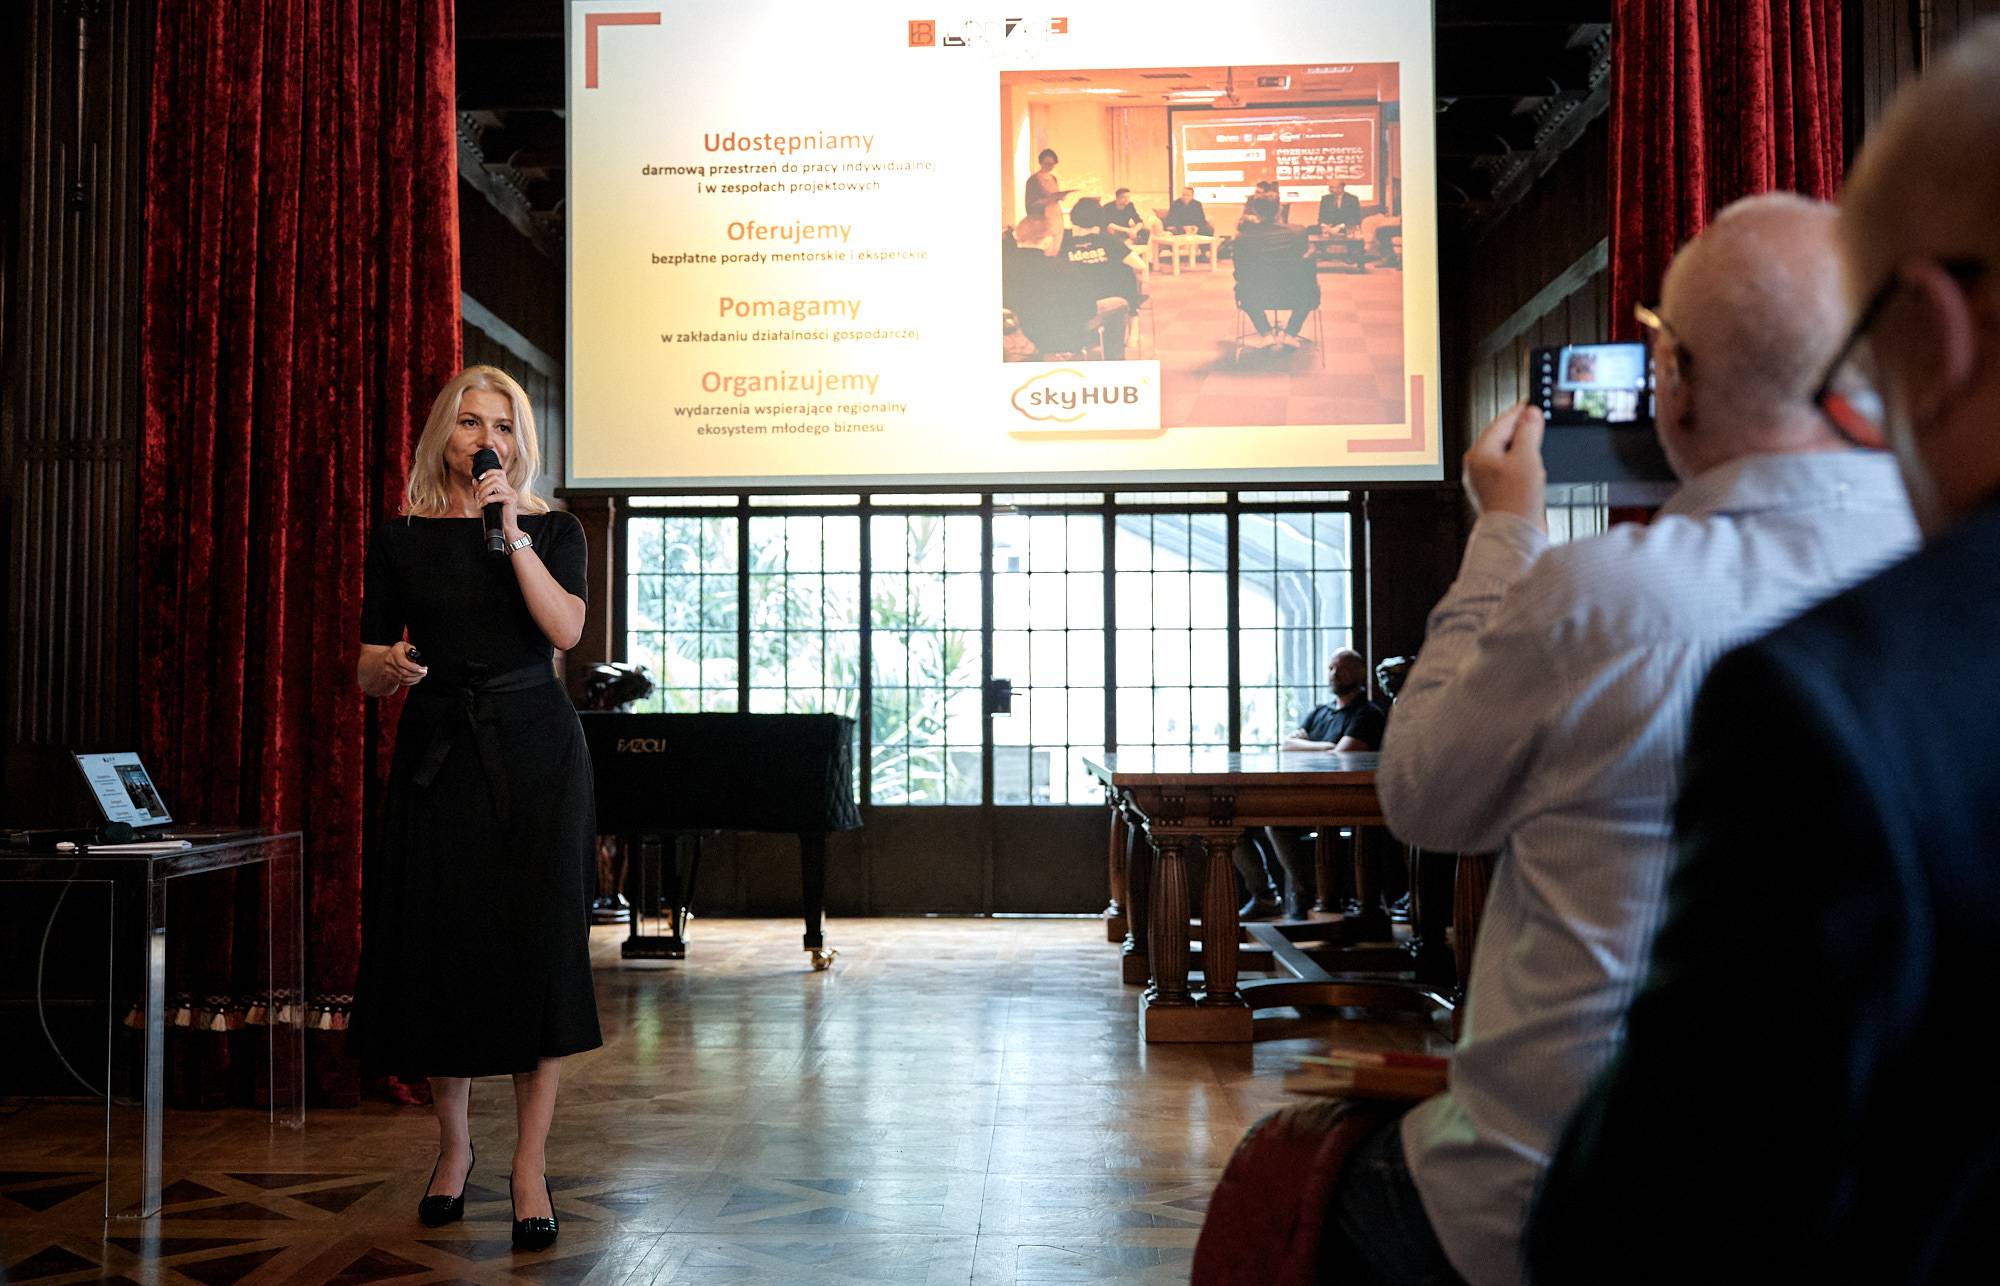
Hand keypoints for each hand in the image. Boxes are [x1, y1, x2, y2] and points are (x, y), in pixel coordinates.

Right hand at [384, 640, 426, 687]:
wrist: (387, 656)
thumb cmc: (399, 650)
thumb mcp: (405, 645)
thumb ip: (411, 649)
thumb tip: (415, 656)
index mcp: (394, 653)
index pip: (403, 662)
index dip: (414, 667)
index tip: (423, 669)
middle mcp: (390, 662)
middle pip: (404, 672)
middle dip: (417, 674)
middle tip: (425, 672)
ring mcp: (389, 670)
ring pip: (403, 678)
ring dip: (415, 678)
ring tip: (422, 675)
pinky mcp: (391, 676)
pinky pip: (402, 682)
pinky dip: (411, 682)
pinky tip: (417, 678)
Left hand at [474, 465, 522, 539]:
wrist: (506, 530)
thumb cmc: (497, 517)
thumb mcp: (486, 502)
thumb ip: (481, 491)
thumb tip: (474, 480)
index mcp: (506, 488)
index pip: (499, 472)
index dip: (488, 472)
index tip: (479, 479)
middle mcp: (510, 489)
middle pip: (494, 477)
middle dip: (482, 485)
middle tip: (477, 496)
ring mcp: (512, 494)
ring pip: (495, 484)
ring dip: (483, 492)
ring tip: (479, 501)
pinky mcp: (511, 500)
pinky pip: (496, 495)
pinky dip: (486, 500)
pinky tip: (482, 506)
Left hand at [1464, 402, 1547, 529]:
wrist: (1514, 535)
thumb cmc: (1516, 502)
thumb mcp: (1527, 458)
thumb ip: (1528, 431)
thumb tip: (1530, 413)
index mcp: (1479, 453)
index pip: (1502, 421)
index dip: (1522, 412)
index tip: (1534, 404)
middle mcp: (1476, 465)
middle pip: (1502, 436)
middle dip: (1522, 431)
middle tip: (1540, 424)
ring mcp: (1482, 479)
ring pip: (1505, 453)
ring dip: (1522, 449)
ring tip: (1538, 451)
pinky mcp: (1492, 491)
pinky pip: (1507, 469)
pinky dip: (1520, 465)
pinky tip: (1531, 472)